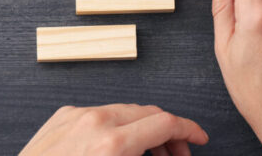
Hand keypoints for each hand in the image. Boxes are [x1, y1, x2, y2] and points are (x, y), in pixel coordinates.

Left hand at [19, 104, 207, 155]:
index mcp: (112, 144)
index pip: (165, 123)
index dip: (189, 130)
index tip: (199, 138)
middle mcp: (95, 121)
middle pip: (149, 113)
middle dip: (168, 133)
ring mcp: (77, 114)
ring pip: (125, 110)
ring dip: (143, 129)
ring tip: (149, 154)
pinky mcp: (62, 115)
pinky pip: (99, 113)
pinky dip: (116, 125)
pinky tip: (117, 146)